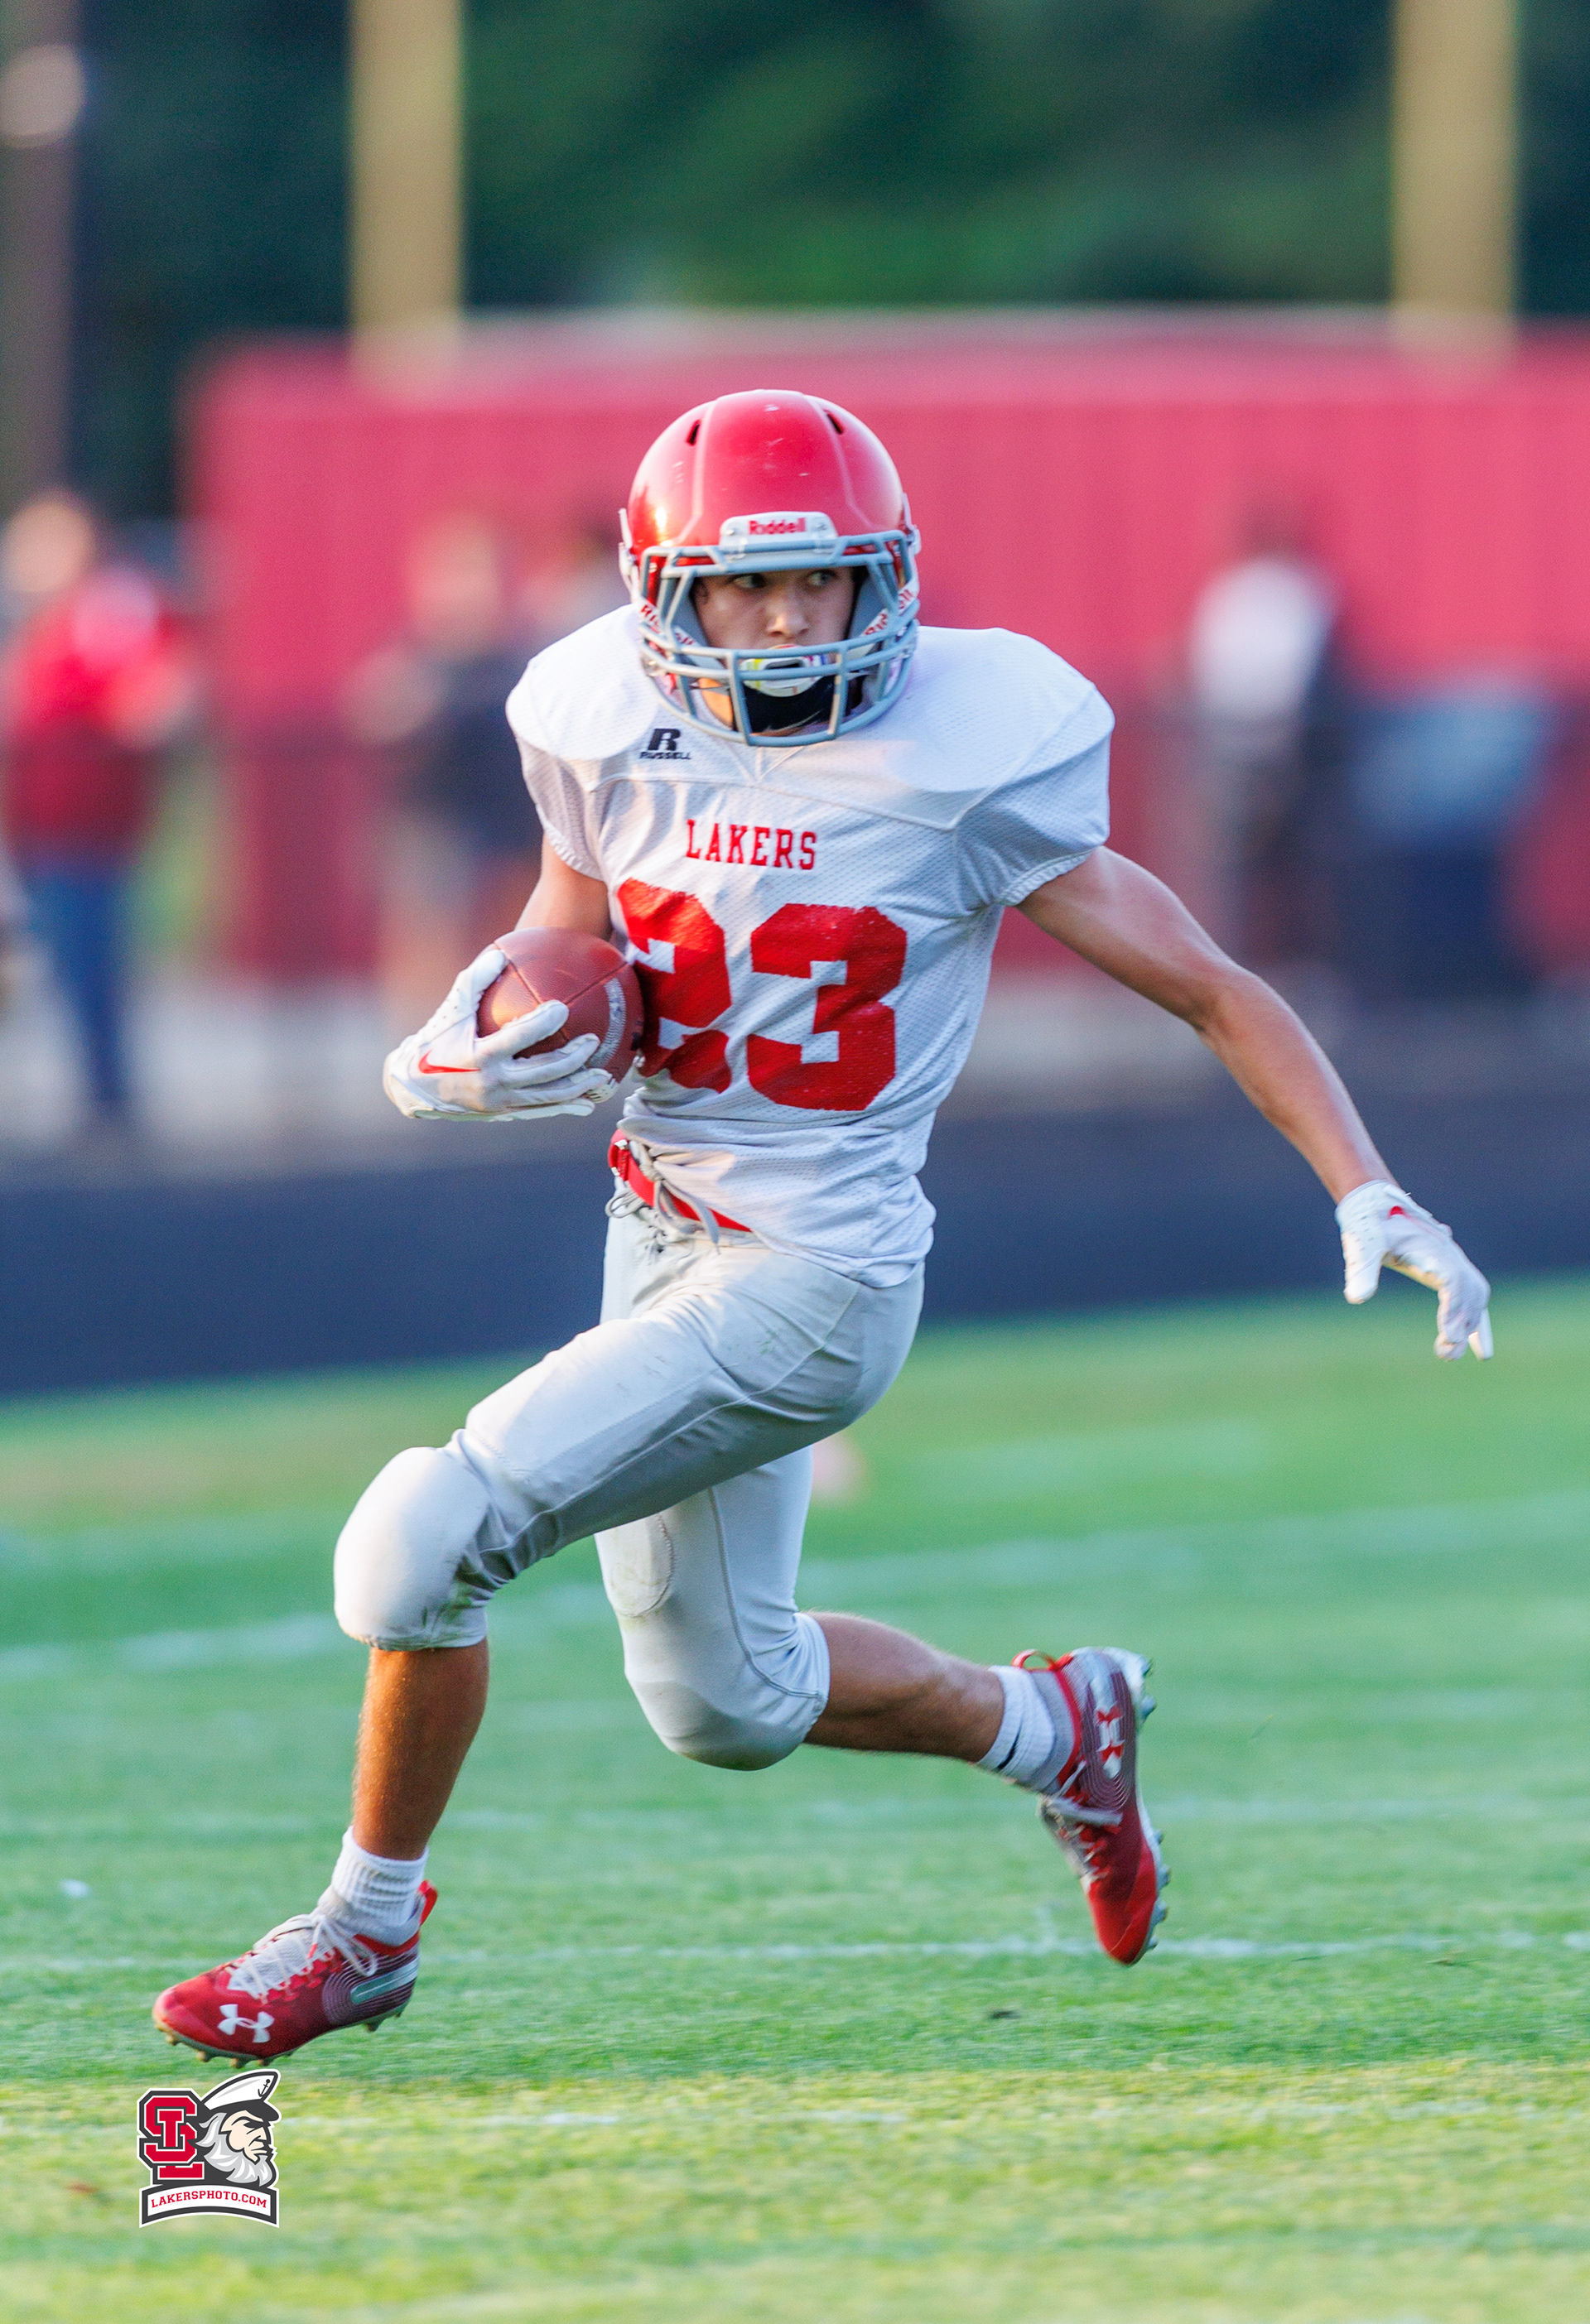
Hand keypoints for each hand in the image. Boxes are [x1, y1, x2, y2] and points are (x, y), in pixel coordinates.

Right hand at [383, 946, 618, 1122]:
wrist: (414, 1087)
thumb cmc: (436, 1041)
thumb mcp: (451, 1010)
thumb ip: (475, 982)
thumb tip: (501, 953)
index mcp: (481, 1055)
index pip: (519, 1038)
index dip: (543, 1023)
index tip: (563, 1008)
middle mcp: (494, 1082)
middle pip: (544, 1072)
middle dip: (574, 1057)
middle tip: (594, 1041)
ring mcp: (502, 1102)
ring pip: (549, 1097)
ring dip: (580, 1087)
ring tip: (605, 1076)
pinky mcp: (505, 1114)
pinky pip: (542, 1111)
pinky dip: (566, 1107)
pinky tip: (588, 1103)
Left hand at [1335, 1179, 1491, 1360]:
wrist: (1375, 1206)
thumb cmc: (1369, 1226)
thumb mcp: (1362, 1246)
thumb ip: (1361, 1270)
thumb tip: (1356, 1297)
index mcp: (1430, 1248)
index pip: (1453, 1280)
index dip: (1453, 1307)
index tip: (1448, 1335)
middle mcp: (1448, 1254)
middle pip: (1470, 1290)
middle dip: (1463, 1322)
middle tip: (1445, 1351)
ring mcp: (1452, 1261)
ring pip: (1475, 1295)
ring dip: (1469, 1325)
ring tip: (1448, 1353)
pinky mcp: (1449, 1270)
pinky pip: (1471, 1296)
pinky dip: (1476, 1321)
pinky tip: (1479, 1350)